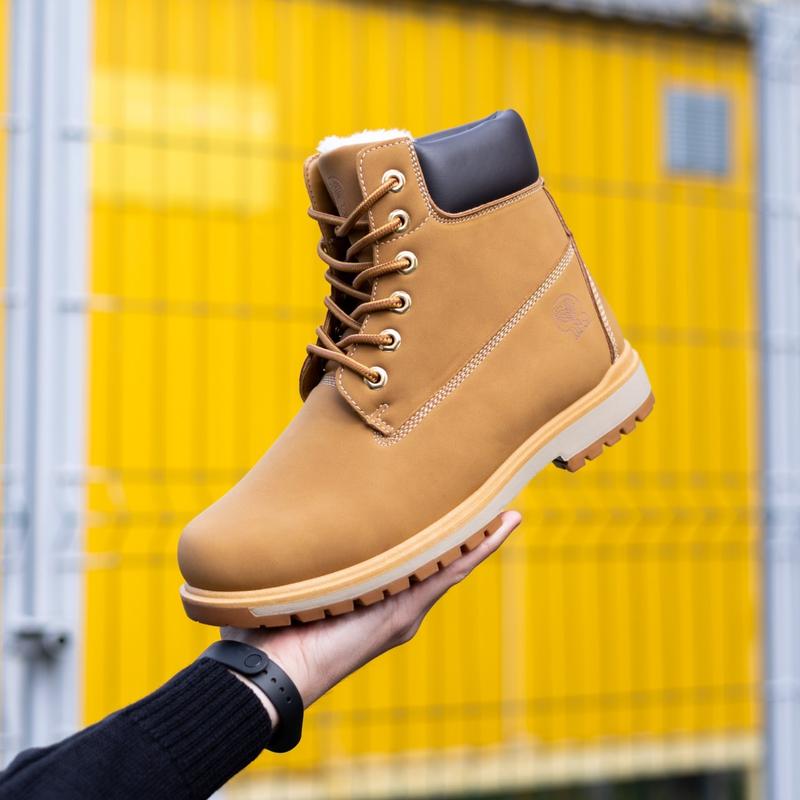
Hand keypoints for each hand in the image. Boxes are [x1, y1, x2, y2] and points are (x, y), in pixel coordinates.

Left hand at [222, 510, 520, 712]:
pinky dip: (478, 549)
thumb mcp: (282, 578)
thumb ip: (288, 552)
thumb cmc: (264, 630)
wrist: (267, 671)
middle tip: (490, 498)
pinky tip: (500, 526)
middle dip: (463, 529)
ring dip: (480, 535)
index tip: (438, 497)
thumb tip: (267, 519)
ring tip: (507, 511)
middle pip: (436, 555)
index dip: (424, 527)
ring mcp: (403, 606)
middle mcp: (392, 599)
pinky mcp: (404, 611)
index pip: (405, 552)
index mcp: (368, 590)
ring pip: (450, 560)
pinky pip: (449, 571)